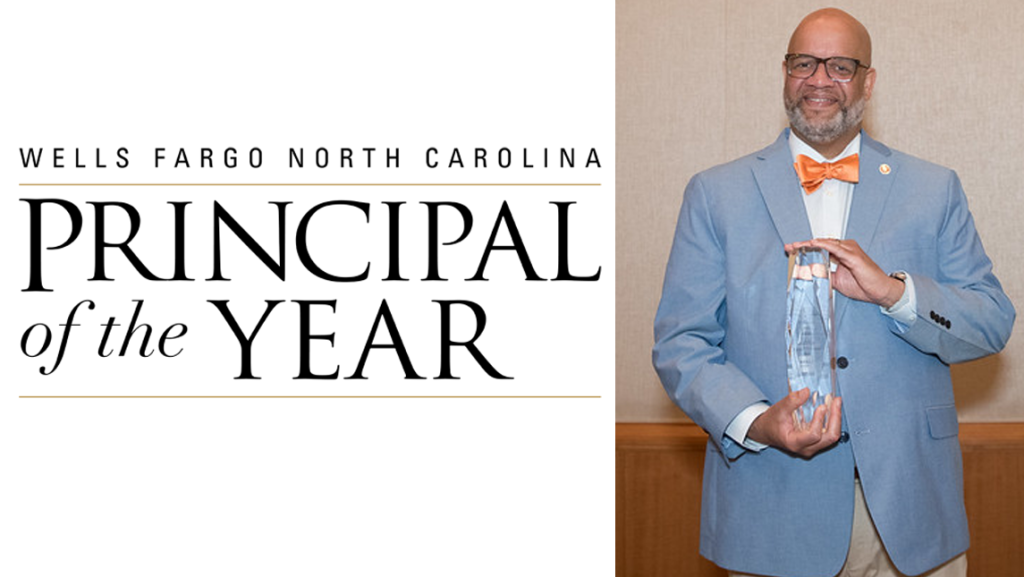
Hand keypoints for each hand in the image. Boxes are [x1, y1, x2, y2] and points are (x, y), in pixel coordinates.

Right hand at [747, 389, 842, 457]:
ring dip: (836, 420)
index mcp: (794, 443)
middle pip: (829, 438)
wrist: (766, 431)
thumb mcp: (779, 409)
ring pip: (832, 437)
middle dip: (835, 419)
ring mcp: (812, 448)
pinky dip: (832, 422)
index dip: (819, 420)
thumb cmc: (771, 423)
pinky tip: (832, 410)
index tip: (821, 406)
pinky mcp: (815, 444)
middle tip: (836, 402)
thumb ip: (792, 400)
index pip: (814, 435)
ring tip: (836, 404)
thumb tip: (806, 392)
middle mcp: (805, 448)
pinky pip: (829, 435)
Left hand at [785, 238, 903, 307]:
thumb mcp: (836, 281)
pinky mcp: (854, 256)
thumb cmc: (862, 285)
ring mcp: (850, 250)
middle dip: (803, 245)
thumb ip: (824, 276)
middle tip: (789, 246)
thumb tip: (809, 276)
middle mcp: (845, 248)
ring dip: (810, 244)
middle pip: (820, 244)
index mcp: (840, 253)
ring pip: (826, 243)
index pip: (819, 248)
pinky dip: (824, 245)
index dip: (804, 248)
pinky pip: (836, 248)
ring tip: (797, 246)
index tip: (790, 249)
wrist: (880, 291)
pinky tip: (814, 244)